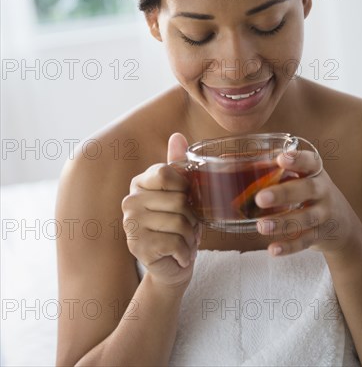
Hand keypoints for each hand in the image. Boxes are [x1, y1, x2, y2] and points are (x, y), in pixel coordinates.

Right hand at [122, 133, 200, 288]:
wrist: (171, 264)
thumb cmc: (178, 226)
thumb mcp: (181, 193)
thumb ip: (178, 165)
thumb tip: (177, 135)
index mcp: (140, 183)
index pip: (168, 174)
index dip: (186, 189)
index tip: (186, 201)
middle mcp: (130, 201)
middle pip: (179, 201)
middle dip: (193, 219)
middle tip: (188, 228)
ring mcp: (130, 224)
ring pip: (179, 222)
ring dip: (190, 237)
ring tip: (184, 241)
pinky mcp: (137, 246)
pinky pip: (175, 242)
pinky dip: (185, 251)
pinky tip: (179, 254)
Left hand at [255, 150, 357, 257]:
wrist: (341, 222)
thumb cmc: (310, 192)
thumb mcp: (303, 177)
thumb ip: (280, 173)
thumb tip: (245, 167)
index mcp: (315, 171)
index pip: (310, 161)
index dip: (297, 159)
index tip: (281, 159)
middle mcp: (323, 190)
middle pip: (307, 189)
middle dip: (283, 194)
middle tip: (260, 198)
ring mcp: (324, 214)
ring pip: (305, 218)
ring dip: (282, 223)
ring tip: (261, 226)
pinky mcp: (320, 234)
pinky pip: (305, 241)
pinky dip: (289, 246)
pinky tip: (273, 249)